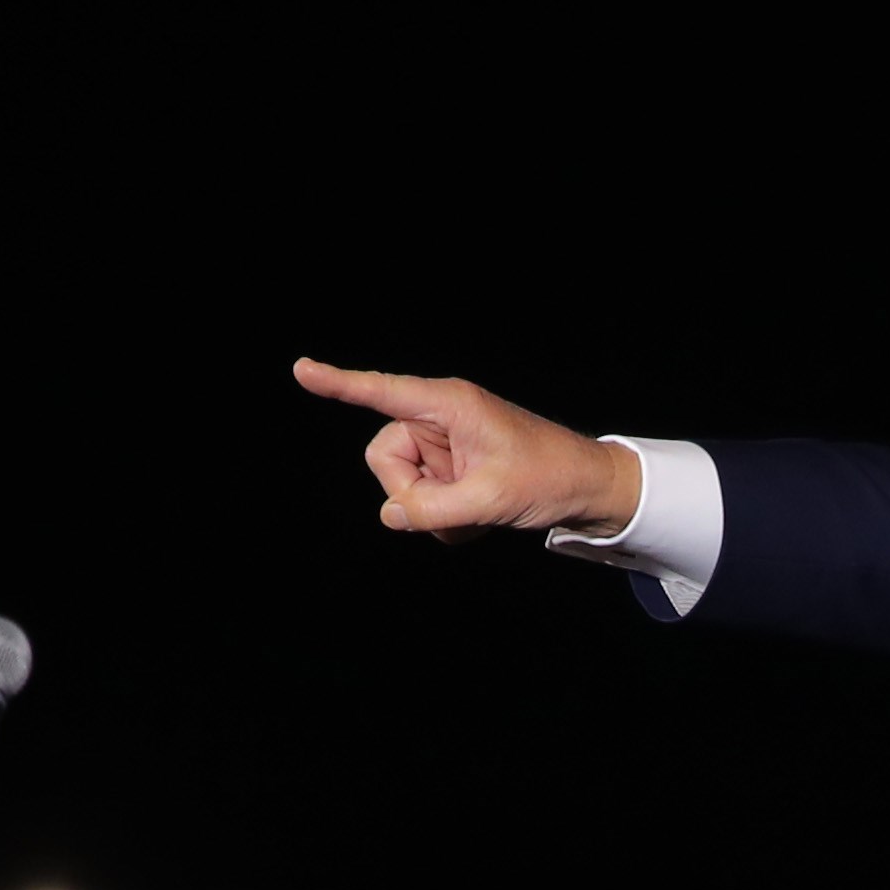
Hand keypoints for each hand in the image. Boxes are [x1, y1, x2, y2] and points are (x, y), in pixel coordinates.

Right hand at [291, 361, 641, 541]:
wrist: (588, 489)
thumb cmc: (549, 478)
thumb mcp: (490, 500)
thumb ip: (432, 510)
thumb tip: (391, 515)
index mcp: (448, 404)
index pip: (382, 393)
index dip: (339, 384)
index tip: (301, 370)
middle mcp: (440, 418)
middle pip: (384, 457)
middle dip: (410, 491)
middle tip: (457, 504)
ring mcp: (444, 445)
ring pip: (402, 484)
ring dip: (432, 511)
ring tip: (476, 513)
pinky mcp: (451, 469)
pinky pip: (423, 500)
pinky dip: (444, 518)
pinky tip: (478, 519)